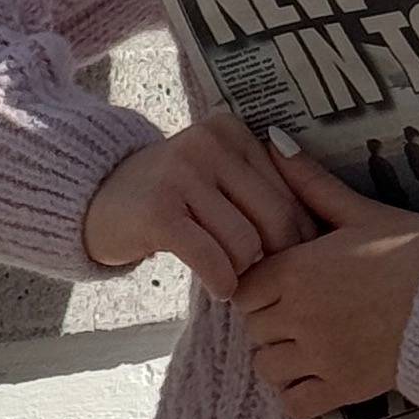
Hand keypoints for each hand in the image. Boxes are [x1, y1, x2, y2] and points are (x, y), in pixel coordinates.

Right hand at [82, 116, 315, 301]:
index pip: (290, 192)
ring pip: (246, 244)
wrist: (95, 199)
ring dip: (244, 274)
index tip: (293, 262)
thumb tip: (322, 236)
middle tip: (265, 280)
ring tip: (232, 277)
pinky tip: (217, 288)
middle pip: (276, 220)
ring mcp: (181, 172)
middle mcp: (208, 142)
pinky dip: (221, 282)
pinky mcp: (158, 210)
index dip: (299, 237)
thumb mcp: (217, 177)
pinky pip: (211, 259)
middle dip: (276, 260)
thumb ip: (261, 191)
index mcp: (232, 131)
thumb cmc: (171, 196)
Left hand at [235, 164, 418, 417]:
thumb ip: (311, 183)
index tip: (281, 285)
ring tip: (306, 343)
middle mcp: (299, 315)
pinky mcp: (345, 389)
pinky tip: (316, 375)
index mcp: (297, 270)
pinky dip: (297, 394)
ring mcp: (320, 356)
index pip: (243, 288)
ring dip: (280, 357)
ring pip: (266, 367)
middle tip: (298, 312)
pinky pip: (295, 403)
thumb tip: (274, 141)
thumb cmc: (414, 250)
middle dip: (269, 321)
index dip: (259, 287)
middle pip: (252, 328)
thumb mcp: (360, 212)